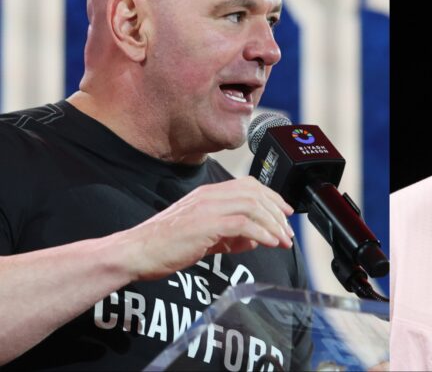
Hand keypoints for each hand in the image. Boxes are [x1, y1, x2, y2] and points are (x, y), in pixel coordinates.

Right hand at [112, 176, 294, 280]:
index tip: (285, 213)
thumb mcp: (205, 238)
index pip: (249, 185)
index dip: (272, 197)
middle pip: (256, 193)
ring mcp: (207, 207)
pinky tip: (270, 243)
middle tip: (288, 231)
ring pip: (253, 206)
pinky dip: (261, 233)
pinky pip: (243, 224)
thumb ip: (231, 237)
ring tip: (283, 240)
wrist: (136, 252)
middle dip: (277, 212)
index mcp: (208, 194)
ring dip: (273, 224)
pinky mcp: (205, 223)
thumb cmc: (165, 245)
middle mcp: (209, 195)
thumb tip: (256, 239)